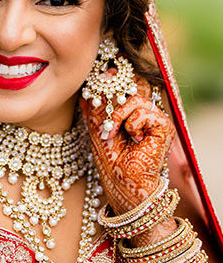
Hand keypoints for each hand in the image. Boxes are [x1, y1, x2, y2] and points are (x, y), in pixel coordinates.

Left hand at [86, 76, 174, 214]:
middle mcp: (144, 113)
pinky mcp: (164, 126)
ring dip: (118, 115)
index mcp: (130, 112)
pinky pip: (144, 111)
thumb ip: (98, 105)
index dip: (111, 79)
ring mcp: (155, 119)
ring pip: (135, 98)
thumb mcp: (97, 127)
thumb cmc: (110, 160)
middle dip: (111, 98)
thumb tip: (99, 79)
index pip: (123, 85)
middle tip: (102, 115)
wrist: (123, 183)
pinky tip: (135, 141)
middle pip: (130, 87)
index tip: (97, 80)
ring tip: (113, 133)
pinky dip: (132, 125)